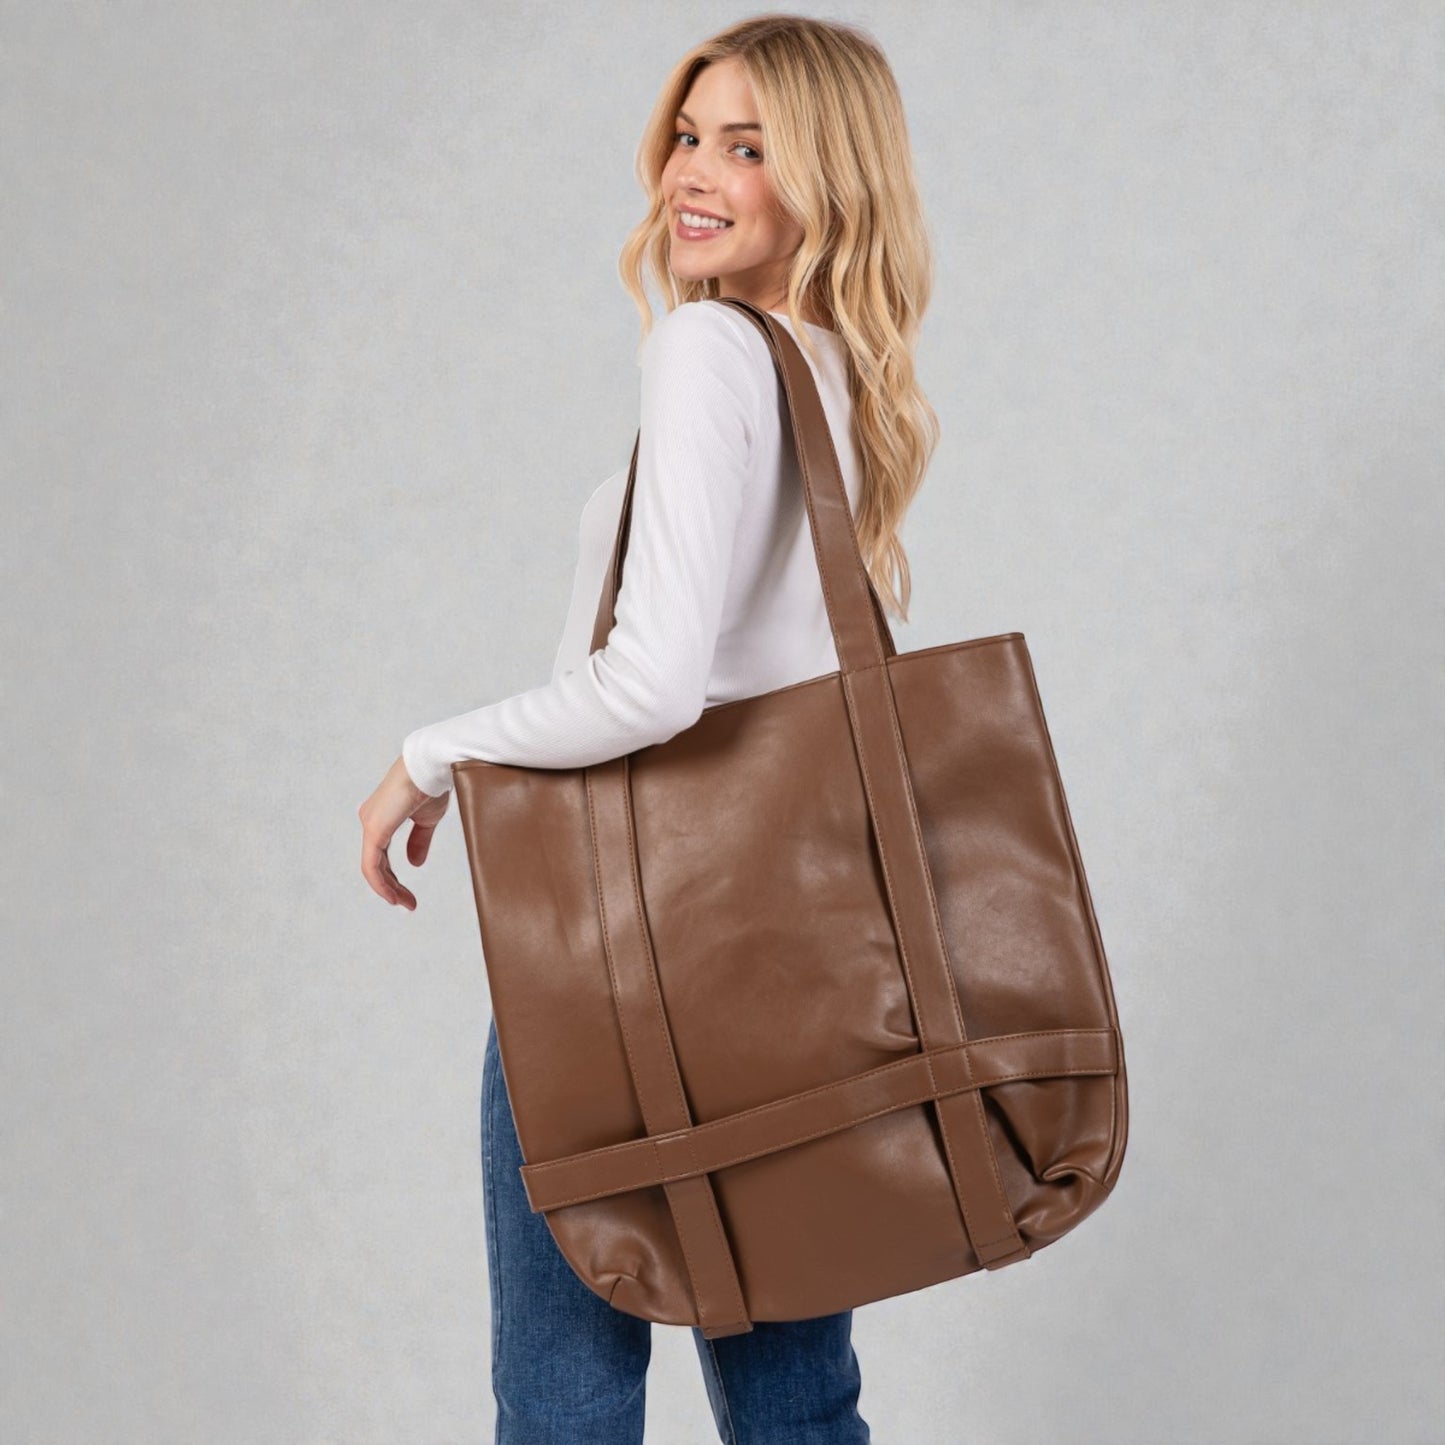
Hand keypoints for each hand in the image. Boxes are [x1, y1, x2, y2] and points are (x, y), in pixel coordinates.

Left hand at [358, 755, 449, 909]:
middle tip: (408, 904)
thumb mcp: (427, 820)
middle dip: (390, 887)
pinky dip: (381, 883)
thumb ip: (419, 841)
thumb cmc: (431, 785)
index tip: (407, 895)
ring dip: (387, 889)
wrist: (432, 767)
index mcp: (382, 817)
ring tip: (403, 903)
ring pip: (372, 867)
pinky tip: (393, 895)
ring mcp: (370, 824)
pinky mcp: (374, 829)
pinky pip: (372, 865)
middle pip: (375, 863)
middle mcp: (370, 820)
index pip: (381, 855)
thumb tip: (415, 863)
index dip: (392, 878)